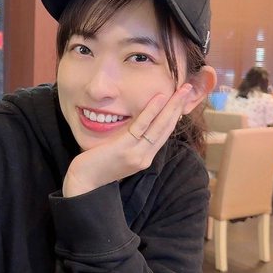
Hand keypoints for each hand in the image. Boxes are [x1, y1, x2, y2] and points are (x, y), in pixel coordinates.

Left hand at [63, 83, 192, 196]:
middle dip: (179, 107)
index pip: (164, 133)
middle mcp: (145, 157)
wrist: (83, 183)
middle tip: (189, 89)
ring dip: (173, 106)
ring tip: (182, 90)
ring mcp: (136, 154)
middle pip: (167, 128)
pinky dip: (152, 111)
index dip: (174, 115)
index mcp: (144, 157)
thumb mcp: (119, 153)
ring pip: (159, 126)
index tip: (182, 100)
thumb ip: (130, 142)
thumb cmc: (96, 166)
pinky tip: (161, 98)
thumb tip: (137, 125)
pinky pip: (141, 126)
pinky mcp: (125, 149)